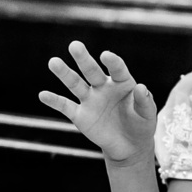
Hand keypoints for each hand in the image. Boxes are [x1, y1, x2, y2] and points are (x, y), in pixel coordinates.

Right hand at [40, 41, 157, 166]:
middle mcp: (104, 87)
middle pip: (92, 71)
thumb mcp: (148, 115)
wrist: (130, 146)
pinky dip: (54, 101)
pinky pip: (66, 106)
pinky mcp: (80, 115)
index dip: (112, 62)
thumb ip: (145, 101)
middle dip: (83, 59)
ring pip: (76, 84)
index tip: (106, 56)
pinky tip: (43, 95)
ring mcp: (90, 100)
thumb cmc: (141, 125)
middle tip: (75, 45)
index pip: (117, 69)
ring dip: (65, 74)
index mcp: (122, 83)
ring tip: (54, 62)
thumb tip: (141, 87)